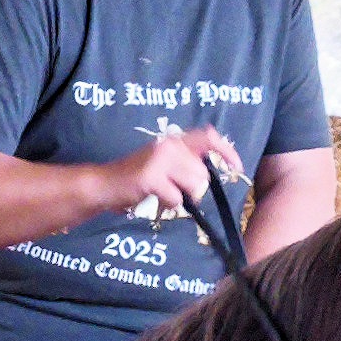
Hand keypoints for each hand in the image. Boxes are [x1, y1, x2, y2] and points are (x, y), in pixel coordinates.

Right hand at [118, 124, 251, 219]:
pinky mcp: (151, 177)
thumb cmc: (134, 178)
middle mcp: (169, 146)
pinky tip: (153, 197)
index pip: (208, 137)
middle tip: (174, 191)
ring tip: (162, 193)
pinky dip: (167, 203)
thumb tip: (207, 174)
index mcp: (173, 141)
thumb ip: (184, 163)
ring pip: (192, 185)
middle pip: (202, 173)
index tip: (237, 167)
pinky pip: (176, 198)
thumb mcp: (162, 163)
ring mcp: (160, 160)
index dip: (226, 151)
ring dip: (180, 196)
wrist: (104, 184)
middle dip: (193, 188)